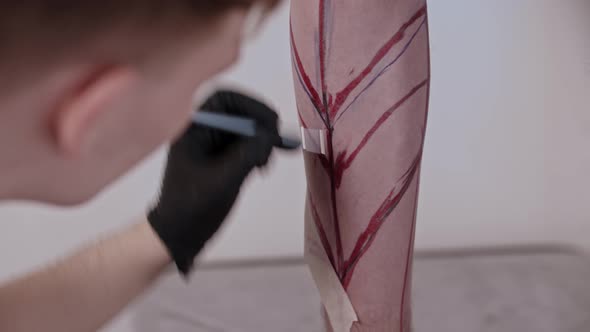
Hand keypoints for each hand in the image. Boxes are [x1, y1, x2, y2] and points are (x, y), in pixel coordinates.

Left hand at [148, 90, 279, 274]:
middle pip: (240, 112)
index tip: (271, 122)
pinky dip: (260, 152)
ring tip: (266, 164)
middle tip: (277, 142)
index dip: (250, 104)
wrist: (178, 236)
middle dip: (261, 125)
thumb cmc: (191, 208)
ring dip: (263, 141)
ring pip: (247, 130)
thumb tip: (271, 134)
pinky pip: (248, 146)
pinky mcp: (225, 161)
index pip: (224, 100)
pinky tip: (263, 168)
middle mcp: (205, 133)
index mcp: (194, 130)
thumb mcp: (222, 181)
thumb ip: (247, 154)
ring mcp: (215, 147)